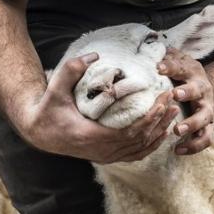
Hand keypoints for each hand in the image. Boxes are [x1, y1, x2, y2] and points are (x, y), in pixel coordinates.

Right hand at [14, 53, 178, 163]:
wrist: (39, 131)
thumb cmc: (49, 108)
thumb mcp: (56, 87)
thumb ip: (72, 70)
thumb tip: (94, 56)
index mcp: (91, 137)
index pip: (130, 132)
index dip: (149, 119)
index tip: (162, 102)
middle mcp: (101, 151)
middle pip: (140, 141)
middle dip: (160, 121)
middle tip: (173, 101)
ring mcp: (104, 156)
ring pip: (140, 150)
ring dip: (159, 132)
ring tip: (173, 114)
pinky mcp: (106, 157)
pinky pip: (134, 155)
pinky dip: (150, 145)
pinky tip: (161, 133)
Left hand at [157, 47, 213, 154]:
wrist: (207, 92)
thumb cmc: (185, 77)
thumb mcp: (179, 63)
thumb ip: (168, 58)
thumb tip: (152, 50)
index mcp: (193, 74)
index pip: (182, 68)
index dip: (171, 67)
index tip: (159, 68)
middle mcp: (203, 91)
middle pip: (197, 91)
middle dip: (187, 92)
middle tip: (175, 95)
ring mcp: (207, 111)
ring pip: (204, 119)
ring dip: (192, 125)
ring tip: (177, 131)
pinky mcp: (208, 128)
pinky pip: (204, 140)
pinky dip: (193, 146)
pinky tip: (177, 150)